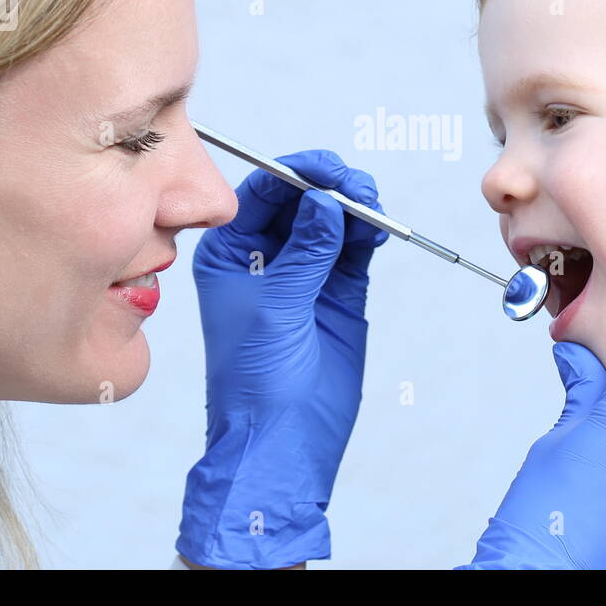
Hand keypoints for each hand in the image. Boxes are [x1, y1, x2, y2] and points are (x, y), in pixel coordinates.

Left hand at [177, 149, 387, 568]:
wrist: (282, 437)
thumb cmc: (254, 380)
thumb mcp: (275, 307)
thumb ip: (305, 252)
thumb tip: (328, 201)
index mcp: (229, 255)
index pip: (261, 195)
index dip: (295, 174)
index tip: (327, 167)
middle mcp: (264, 258)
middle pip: (301, 202)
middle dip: (330, 186)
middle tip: (356, 184)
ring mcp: (303, 274)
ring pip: (332, 221)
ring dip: (353, 206)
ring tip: (371, 205)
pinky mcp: (336, 293)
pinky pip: (353, 248)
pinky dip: (366, 233)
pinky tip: (376, 227)